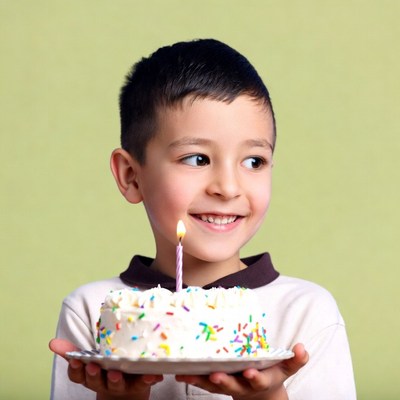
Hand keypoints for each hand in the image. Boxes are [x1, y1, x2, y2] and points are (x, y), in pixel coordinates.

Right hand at [49, 338, 162, 399]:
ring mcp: (122, 385)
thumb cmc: (107, 369)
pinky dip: (149, 378)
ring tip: (116, 374)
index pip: (78, 374)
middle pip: (96, 381)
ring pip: (117, 385)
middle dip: (94, 374)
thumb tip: (52, 343)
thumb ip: (72, 351)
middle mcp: (104, 382)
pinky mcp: (139, 384)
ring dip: (116, 379)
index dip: (76, 368)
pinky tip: (154, 374)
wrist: (128, 391)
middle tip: (94, 366)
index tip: (75, 360)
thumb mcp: (90, 360)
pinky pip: (144, 382)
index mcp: (91, 375)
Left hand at [176, 343, 307, 399]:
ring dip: (200, 380)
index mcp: (261, 380)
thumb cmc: (271, 373)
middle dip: (224, 380)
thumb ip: (295, 360)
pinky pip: (202, 382)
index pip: (259, 380)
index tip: (250, 372)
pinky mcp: (216, 383)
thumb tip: (302, 348)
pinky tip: (179, 372)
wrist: (260, 394)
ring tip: (185, 374)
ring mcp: (228, 385)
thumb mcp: (285, 368)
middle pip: (232, 385)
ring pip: (213, 385)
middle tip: (214, 374)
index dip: (255, 377)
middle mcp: (243, 385)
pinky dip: (192, 378)